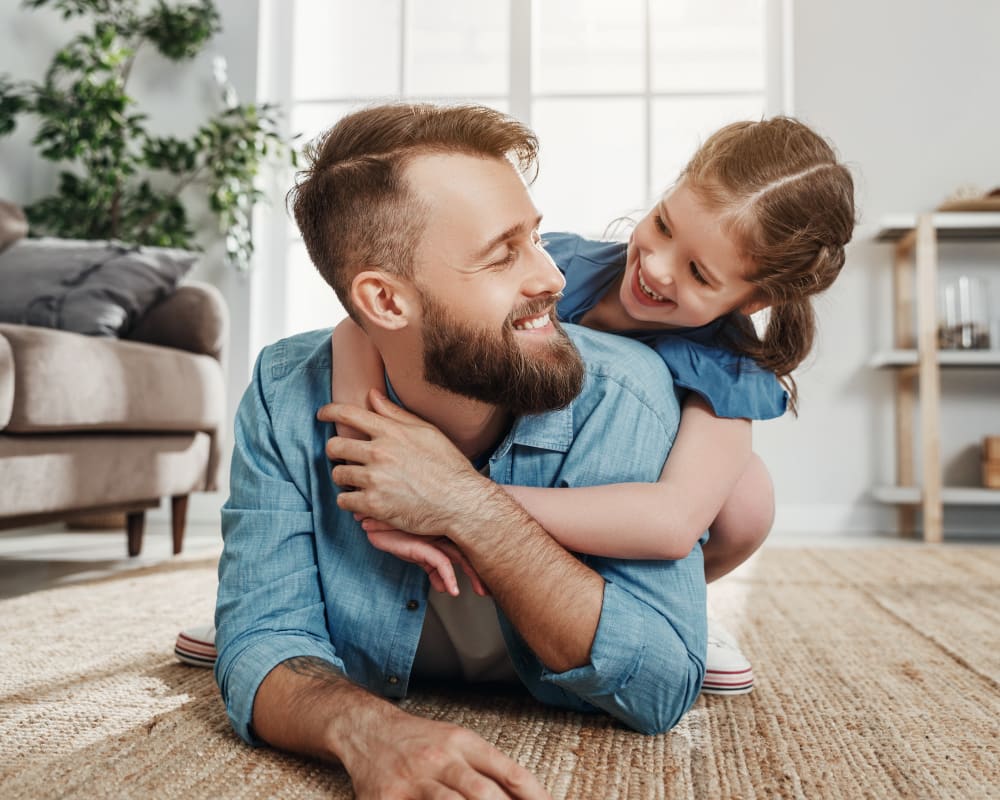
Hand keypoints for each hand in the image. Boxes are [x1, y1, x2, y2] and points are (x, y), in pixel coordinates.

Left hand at [318, 390, 492, 536]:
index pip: (348, 414)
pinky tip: (362, 500)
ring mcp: (375, 479)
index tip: (321, 414)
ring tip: (360, 481)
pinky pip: (344, 500)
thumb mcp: (427, 432)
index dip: (329, 412)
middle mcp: (379, 452)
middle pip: (335, 446)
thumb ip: (396, 414)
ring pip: (338, 475)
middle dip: (337, 451)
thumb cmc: (448, 466)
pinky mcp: (374, 505)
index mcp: (391, 432)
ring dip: (345, 478)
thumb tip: (372, 395)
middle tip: (346, 458)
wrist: (461, 502)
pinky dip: (350, 501)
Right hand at [345, 709, 551, 799]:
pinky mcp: (388, 798)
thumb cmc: (420, 741)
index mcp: (463, 743)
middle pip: (482, 792)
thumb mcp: (457, 742)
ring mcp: (414, 780)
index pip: (508, 772)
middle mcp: (440, 758)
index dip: (533, 796)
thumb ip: (488, 767)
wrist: (366, 729)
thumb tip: (526, 795)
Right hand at [362, 523, 489, 596]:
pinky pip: (440, 562)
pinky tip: (451, 589)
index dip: (484, 563)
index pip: (472, 547)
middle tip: (496, 586)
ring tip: (480, 592)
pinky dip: (447, 577)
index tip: (494, 580)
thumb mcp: (418, 554)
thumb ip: (433, 568)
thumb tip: (445, 587)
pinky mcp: (422, 543)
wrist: (374, 521)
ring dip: (473, 576)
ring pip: (462, 557)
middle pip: (473, 550)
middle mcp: (445, 532)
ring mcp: (435, 536)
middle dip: (485, 569)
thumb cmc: (396, 532)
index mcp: (447, 532)